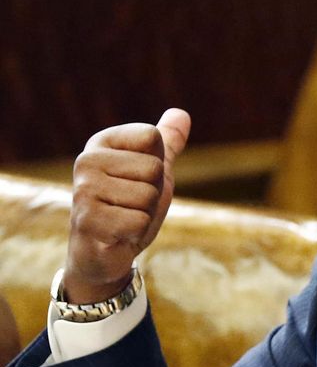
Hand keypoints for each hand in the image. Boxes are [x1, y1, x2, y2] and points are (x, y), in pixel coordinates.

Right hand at [64, 108, 190, 301]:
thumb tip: (182, 113)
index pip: (154, 137)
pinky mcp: (88, 220)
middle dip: (153, 195)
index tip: (138, 181)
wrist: (104, 253)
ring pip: (148, 196)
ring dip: (144, 215)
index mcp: (102, 142)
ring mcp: (84, 190)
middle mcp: (87, 160)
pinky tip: (118, 235)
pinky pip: (139, 221)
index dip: (158, 166)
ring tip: (124, 220)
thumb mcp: (153, 172)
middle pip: (154, 168)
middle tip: (131, 207)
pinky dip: (136, 233)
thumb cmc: (129, 207)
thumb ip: (167, 143)